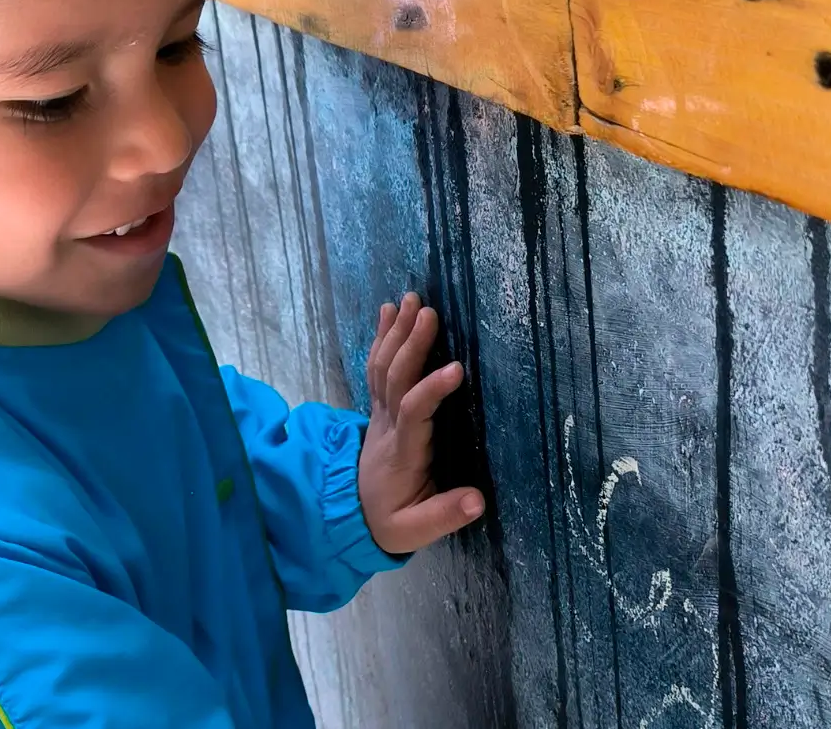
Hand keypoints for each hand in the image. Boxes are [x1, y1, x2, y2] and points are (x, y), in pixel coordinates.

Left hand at [357, 293, 485, 555]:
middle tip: (429, 313)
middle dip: (412, 345)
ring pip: (383, 367)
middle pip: (395, 379)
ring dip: (397, 332)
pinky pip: (377, 366)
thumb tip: (478, 500)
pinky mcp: (378, 407)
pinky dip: (382, 336)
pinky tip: (390, 311)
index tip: (456, 369)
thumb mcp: (414, 530)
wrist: (352, 516)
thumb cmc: (391, 518)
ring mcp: (379, 413)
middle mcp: (388, 426)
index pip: (413, 413)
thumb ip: (445, 515)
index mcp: (403, 452)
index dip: (431, 390)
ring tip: (412, 299)